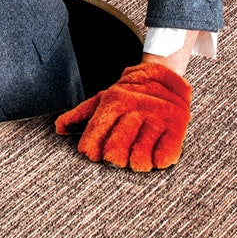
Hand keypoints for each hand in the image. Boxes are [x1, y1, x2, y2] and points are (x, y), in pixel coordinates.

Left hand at [54, 61, 191, 171]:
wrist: (163, 75)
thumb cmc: (127, 94)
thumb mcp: (102, 99)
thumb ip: (80, 115)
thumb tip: (59, 129)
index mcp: (113, 101)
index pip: (97, 132)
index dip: (91, 147)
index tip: (91, 154)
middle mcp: (135, 108)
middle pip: (117, 148)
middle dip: (113, 158)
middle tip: (115, 159)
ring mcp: (157, 116)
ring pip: (141, 155)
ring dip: (137, 162)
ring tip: (136, 161)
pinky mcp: (177, 125)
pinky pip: (166, 151)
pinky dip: (159, 159)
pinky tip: (156, 159)